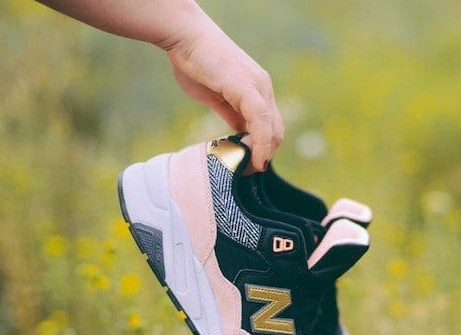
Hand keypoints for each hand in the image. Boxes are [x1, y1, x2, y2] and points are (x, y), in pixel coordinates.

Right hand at [164, 20, 283, 171]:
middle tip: (248, 171)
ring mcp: (257, 86)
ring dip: (263, 153)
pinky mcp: (246, 86)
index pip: (270, 126)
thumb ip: (231, 115)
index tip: (250, 165)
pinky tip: (253, 157)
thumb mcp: (217, 98)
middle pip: (276, 131)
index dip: (264, 149)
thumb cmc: (195, 64)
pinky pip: (260, 120)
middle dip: (265, 155)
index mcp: (257, 90)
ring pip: (272, 128)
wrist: (185, 37)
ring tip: (249, 168)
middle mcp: (263, 88)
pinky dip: (260, 142)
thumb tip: (239, 135)